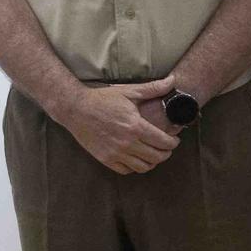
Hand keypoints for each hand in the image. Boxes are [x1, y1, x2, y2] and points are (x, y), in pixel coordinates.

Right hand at [58, 78, 179, 173]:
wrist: (76, 109)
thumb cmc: (103, 99)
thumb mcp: (129, 91)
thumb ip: (153, 88)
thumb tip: (173, 80)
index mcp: (135, 126)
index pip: (163, 142)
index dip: (173, 143)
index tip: (174, 139)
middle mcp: (126, 143)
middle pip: (156, 157)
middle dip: (166, 153)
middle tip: (167, 147)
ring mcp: (115, 153)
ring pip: (143, 167)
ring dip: (152, 162)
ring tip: (153, 153)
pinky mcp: (105, 159)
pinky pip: (126, 170)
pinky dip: (135, 166)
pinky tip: (137, 157)